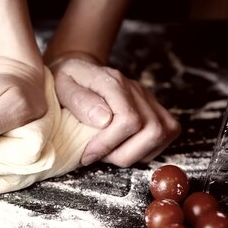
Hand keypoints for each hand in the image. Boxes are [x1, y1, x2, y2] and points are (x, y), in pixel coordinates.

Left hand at [49, 53, 180, 166]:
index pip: (128, 120)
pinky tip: (123, 147)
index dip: (108, 144)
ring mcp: (148, 98)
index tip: (87, 155)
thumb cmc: (66, 82)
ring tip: (109, 152)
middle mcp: (136, 89)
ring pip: (162, 134)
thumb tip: (104, 120)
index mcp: (113, 82)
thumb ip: (79, 100)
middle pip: (152, 131)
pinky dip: (146, 149)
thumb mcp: (61, 85)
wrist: (77, 72)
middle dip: (123, 154)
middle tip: (98, 155)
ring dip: (134, 154)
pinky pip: (167, 134)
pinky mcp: (154, 108)